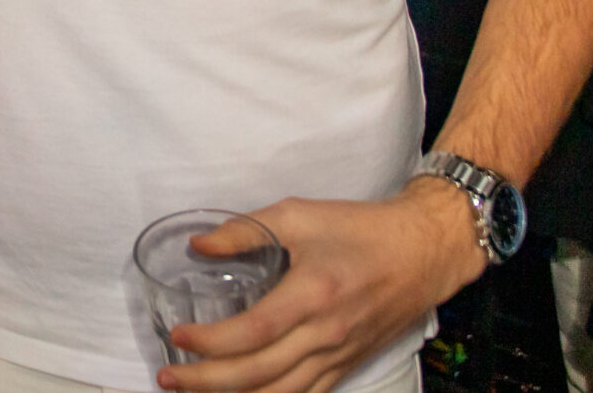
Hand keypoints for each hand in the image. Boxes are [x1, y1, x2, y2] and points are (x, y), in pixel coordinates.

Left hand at [158, 179, 486, 392]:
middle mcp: (327, 333)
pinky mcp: (348, 365)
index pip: (254, 331)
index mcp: (314, 293)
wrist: (424, 252)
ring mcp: (340, 355)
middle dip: (208, 381)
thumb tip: (198, 245)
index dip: (212, 342)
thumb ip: (245, 230)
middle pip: (261, 372)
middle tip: (168, 377)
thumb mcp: (299, 215)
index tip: (177, 339)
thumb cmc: (361, 229)